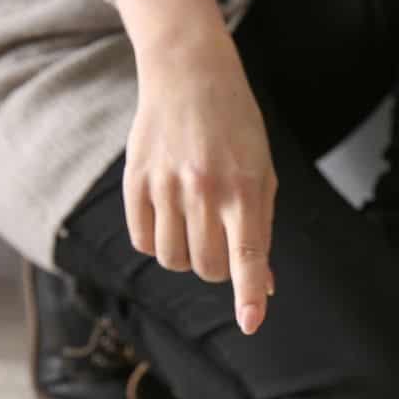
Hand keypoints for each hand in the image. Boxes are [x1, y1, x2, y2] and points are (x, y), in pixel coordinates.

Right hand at [104, 0, 278, 334]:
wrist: (190, 74)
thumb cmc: (238, 129)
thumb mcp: (263, 174)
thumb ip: (261, 229)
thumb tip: (262, 286)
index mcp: (244, 189)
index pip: (247, 256)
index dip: (247, 295)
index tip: (251, 324)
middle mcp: (204, 190)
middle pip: (208, 267)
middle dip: (220, 270)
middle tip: (223, 243)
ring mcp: (166, 186)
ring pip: (173, 260)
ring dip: (187, 258)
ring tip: (196, 228)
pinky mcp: (135, 181)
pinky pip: (143, 240)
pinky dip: (157, 243)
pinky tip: (169, 220)